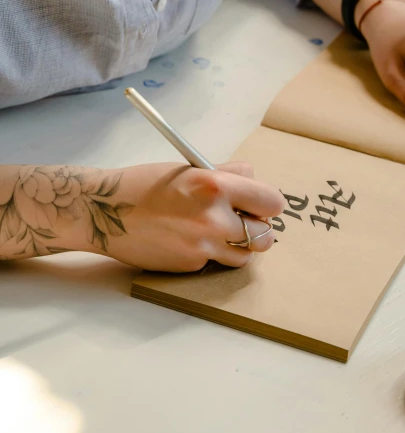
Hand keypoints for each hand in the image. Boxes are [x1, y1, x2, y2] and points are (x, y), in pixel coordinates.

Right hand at [107, 162, 283, 271]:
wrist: (104, 212)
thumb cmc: (144, 185)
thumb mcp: (188, 169)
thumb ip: (225, 174)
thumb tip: (254, 180)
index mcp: (216, 185)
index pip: (271, 201)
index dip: (268, 204)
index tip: (261, 205)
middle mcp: (213, 217)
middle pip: (266, 234)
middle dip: (259, 229)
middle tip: (245, 222)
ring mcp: (203, 245)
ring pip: (246, 255)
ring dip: (239, 246)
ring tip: (219, 233)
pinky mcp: (191, 264)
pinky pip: (216, 261)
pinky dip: (210, 253)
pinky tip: (188, 240)